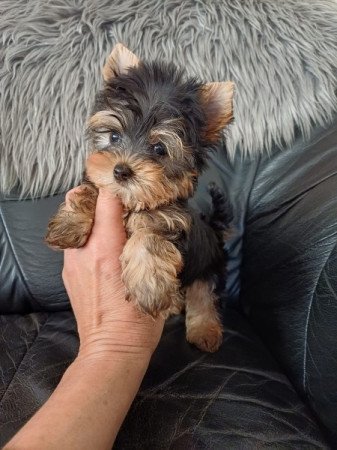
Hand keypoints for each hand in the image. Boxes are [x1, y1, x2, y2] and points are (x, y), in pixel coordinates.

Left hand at [62, 187, 163, 362]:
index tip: (129, 191)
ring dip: (92, 216)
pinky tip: (103, 245)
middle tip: (118, 203)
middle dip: (99, 198)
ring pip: (76, 222)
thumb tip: (145, 220)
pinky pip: (74, 241)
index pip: (106, 200)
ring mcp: (71, 262)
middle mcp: (83, 251)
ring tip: (111, 223)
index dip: (119, 191)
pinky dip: (87, 235)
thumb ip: (145, 243)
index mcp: (106, 249)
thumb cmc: (139, 318)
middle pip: (82, 204)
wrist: (112, 349)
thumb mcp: (152, 276)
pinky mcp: (69, 272)